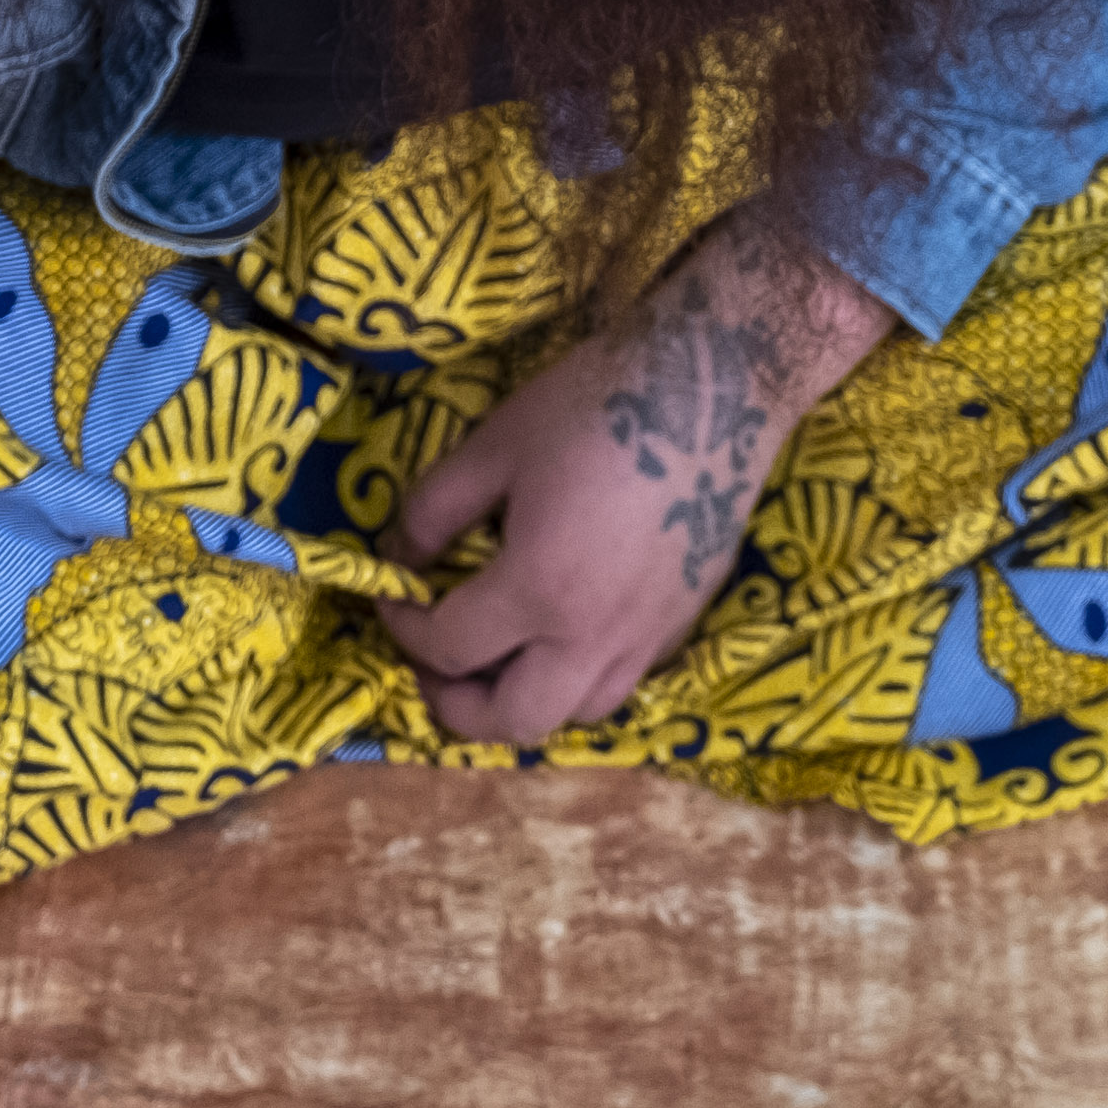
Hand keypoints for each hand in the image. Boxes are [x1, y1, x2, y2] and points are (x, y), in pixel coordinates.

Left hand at [381, 216, 891, 743]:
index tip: (393, 596)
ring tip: (500, 655)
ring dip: (525, 699)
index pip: (449, 647)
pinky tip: (564, 629)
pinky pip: (622, 680)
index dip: (403, 627)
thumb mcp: (492, 447)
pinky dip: (578, 677)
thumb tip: (399, 560)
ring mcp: (647, 636)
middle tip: (435, 660)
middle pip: (512, 719)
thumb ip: (431, 512)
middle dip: (456, 703)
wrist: (715, 388)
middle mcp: (594, 636)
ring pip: (577, 713)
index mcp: (539, 591)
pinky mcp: (683, 621)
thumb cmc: (594, 406)